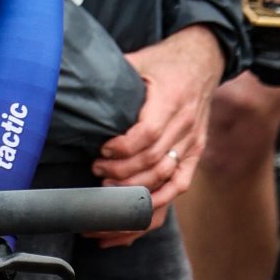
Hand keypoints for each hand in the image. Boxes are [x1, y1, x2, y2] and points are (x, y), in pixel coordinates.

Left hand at [92, 24, 224, 238]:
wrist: (204, 60)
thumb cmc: (164, 61)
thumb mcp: (140, 59)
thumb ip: (114, 74)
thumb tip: (75, 80)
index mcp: (171, 99)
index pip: (149, 133)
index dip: (123, 149)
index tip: (101, 152)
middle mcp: (186, 125)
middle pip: (154, 162)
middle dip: (121, 175)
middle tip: (96, 174)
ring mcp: (193, 143)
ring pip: (165, 180)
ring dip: (135, 194)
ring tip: (106, 195)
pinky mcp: (195, 155)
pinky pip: (179, 187)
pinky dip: (156, 207)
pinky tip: (133, 219)